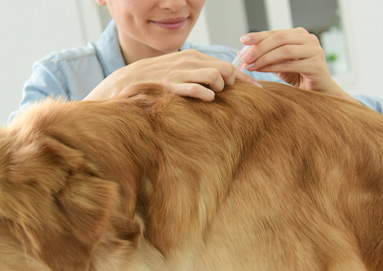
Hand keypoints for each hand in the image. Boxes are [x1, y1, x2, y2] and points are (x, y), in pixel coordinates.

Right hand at [85, 49, 261, 101]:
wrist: (124, 82)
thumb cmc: (156, 80)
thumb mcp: (179, 71)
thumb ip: (199, 73)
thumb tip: (225, 83)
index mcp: (193, 57)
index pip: (228, 65)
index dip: (246, 80)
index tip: (258, 93)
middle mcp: (188, 61)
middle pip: (226, 70)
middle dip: (232, 85)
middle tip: (225, 96)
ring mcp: (179, 72)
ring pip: (215, 77)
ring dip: (219, 90)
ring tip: (211, 97)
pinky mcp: (170, 85)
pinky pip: (196, 89)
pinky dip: (205, 95)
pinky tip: (204, 100)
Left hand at [239, 28, 355, 101]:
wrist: (318, 93)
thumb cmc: (298, 76)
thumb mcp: (279, 63)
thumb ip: (266, 55)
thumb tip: (242, 52)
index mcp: (300, 34)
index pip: (276, 32)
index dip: (259, 36)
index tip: (243, 40)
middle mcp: (309, 39)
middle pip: (280, 38)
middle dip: (259, 47)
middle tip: (244, 57)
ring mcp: (315, 51)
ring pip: (284, 50)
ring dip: (264, 58)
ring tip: (250, 65)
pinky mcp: (316, 65)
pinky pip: (290, 64)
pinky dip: (272, 67)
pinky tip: (261, 70)